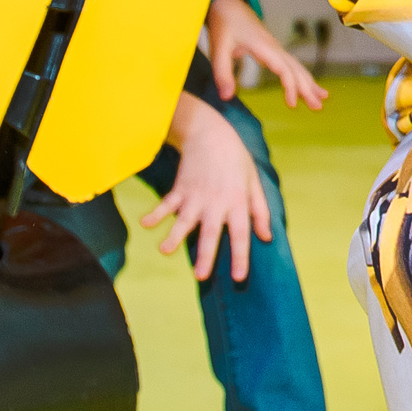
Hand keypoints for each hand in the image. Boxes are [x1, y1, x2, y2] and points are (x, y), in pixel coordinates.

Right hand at [142, 95, 271, 281]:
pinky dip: (155, 213)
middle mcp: (216, 202)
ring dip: (174, 235)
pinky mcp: (180, 189)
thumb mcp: (254, 181)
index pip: (240, 233)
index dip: (240, 256)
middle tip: (200, 276)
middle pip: (210, 232)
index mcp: (237, 202)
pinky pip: (167, 203)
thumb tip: (266, 237)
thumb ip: (260, 211)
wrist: (210, 133)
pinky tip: (145, 224)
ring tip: (164, 250)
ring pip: (184, 220)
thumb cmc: (236, 160)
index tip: (238, 278)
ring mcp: (196, 196)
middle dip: (205, 254)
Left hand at [205, 0, 325, 108]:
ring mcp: (275, 48)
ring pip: (297, 66)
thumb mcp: (218, 48)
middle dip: (308, 88)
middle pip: (296, 69)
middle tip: (318, 107)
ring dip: (309, 82)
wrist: (227, 2)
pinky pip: (291, 64)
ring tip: (322, 98)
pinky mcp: (273, 49)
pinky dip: (301, 76)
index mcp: (264, 47)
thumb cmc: (224, 22)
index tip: (292, 105)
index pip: (284, 69)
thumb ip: (222, 73)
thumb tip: (227, 97)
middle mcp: (274, 47)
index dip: (290, 87)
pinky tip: (307, 85)